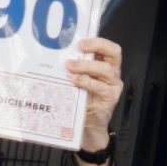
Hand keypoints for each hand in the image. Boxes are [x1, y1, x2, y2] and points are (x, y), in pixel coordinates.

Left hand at [66, 37, 122, 155]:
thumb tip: (52, 55)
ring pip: (105, 70)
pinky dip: (86, 82)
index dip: (98, 41)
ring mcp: (113, 86)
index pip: (109, 48)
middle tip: (77, 49)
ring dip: (86, 66)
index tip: (81, 42)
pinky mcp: (110, 98)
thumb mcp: (78, 79)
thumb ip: (73, 67)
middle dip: (96, 47)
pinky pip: (100, 87)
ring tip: (70, 66)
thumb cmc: (81, 98)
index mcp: (106, 64)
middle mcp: (113, 73)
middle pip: (114, 54)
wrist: (87, 124)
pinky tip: (74, 80)